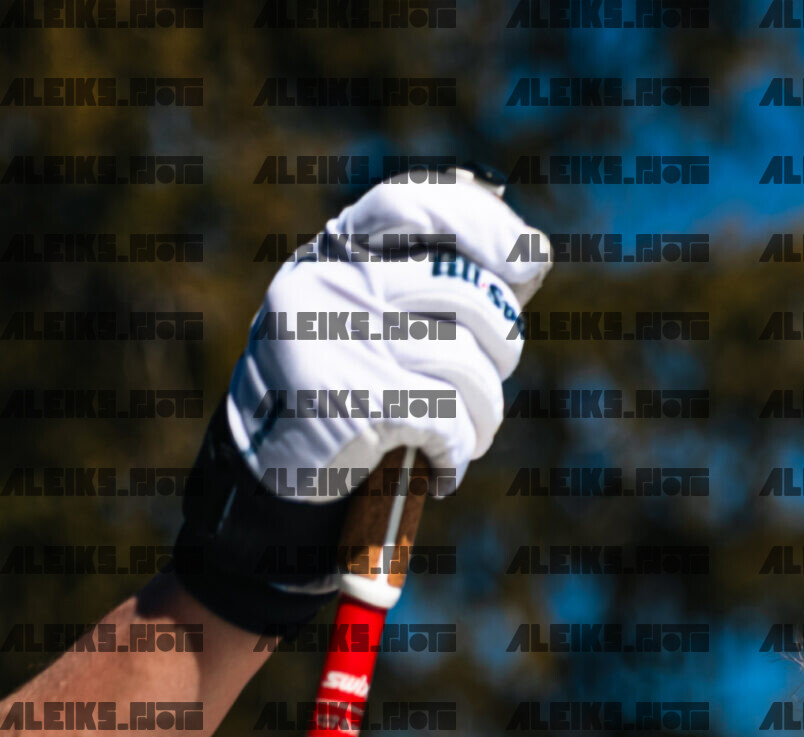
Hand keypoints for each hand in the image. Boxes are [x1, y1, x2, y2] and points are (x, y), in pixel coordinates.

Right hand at [228, 169, 549, 496]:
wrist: (268, 461)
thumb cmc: (346, 379)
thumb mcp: (375, 313)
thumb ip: (441, 279)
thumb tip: (533, 251)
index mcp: (333, 253)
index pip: (412, 204)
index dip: (483, 224)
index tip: (529, 257)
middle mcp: (329, 284)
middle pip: (467, 295)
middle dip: (501, 347)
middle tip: (485, 377)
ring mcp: (336, 339)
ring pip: (467, 366)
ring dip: (483, 412)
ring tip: (463, 430)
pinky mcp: (352, 400)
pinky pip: (449, 421)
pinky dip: (457, 451)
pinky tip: (441, 464)